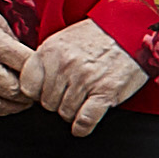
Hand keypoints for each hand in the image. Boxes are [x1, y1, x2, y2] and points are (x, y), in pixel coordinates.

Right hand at [0, 2, 38, 120]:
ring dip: (13, 107)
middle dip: (28, 95)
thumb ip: (16, 45)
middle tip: (33, 93)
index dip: (40, 75)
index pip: (27, 67)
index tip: (43, 78)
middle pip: (13, 91)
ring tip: (20, 102)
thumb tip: (36, 67)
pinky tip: (1, 105)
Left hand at [22, 22, 151, 134]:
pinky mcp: (105, 92)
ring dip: (72, 112)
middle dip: (57, 102)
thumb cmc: (96, 36)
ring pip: (65, 113)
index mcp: (50, 51)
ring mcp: (84, 79)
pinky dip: (82, 127)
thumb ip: (46, 60)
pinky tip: (81, 126)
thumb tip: (33, 86)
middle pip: (47, 103)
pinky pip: (84, 119)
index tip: (45, 92)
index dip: (37, 93)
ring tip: (81, 101)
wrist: (130, 30)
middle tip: (70, 95)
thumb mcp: (63, 39)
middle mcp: (65, 65)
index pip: (27, 86)